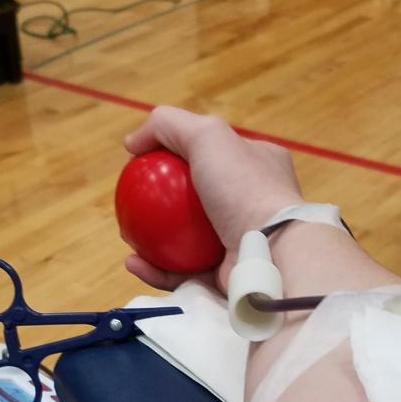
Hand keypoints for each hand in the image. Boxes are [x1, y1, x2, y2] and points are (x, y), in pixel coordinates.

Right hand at [122, 107, 302, 290]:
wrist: (272, 254)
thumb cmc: (245, 188)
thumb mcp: (207, 135)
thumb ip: (168, 125)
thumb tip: (132, 141)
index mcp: (258, 167)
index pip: (215, 154)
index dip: (179, 155)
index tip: (146, 164)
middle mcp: (252, 204)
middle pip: (197, 199)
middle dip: (161, 203)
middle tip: (133, 205)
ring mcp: (240, 243)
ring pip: (185, 240)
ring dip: (153, 238)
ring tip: (127, 236)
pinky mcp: (227, 276)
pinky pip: (184, 272)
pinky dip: (158, 268)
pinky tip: (134, 263)